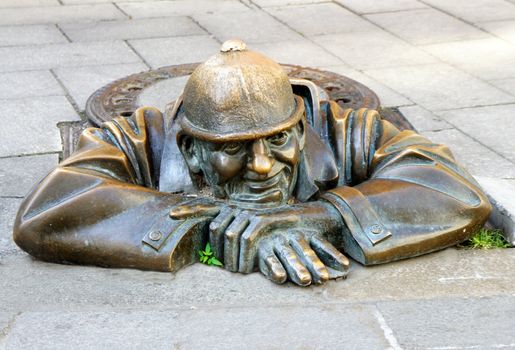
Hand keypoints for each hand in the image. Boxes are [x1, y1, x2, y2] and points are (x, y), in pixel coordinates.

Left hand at [169, 198, 345, 276]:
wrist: (312, 220)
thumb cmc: (284, 231)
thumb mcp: (259, 234)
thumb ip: (242, 236)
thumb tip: (223, 250)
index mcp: (238, 211)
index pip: (208, 206)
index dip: (189, 209)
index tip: (171, 215)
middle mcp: (243, 209)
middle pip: (215, 226)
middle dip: (217, 251)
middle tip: (227, 267)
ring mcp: (254, 212)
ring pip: (229, 233)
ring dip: (230, 257)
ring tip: (238, 270)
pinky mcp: (266, 219)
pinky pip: (247, 236)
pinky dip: (243, 253)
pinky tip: (246, 265)